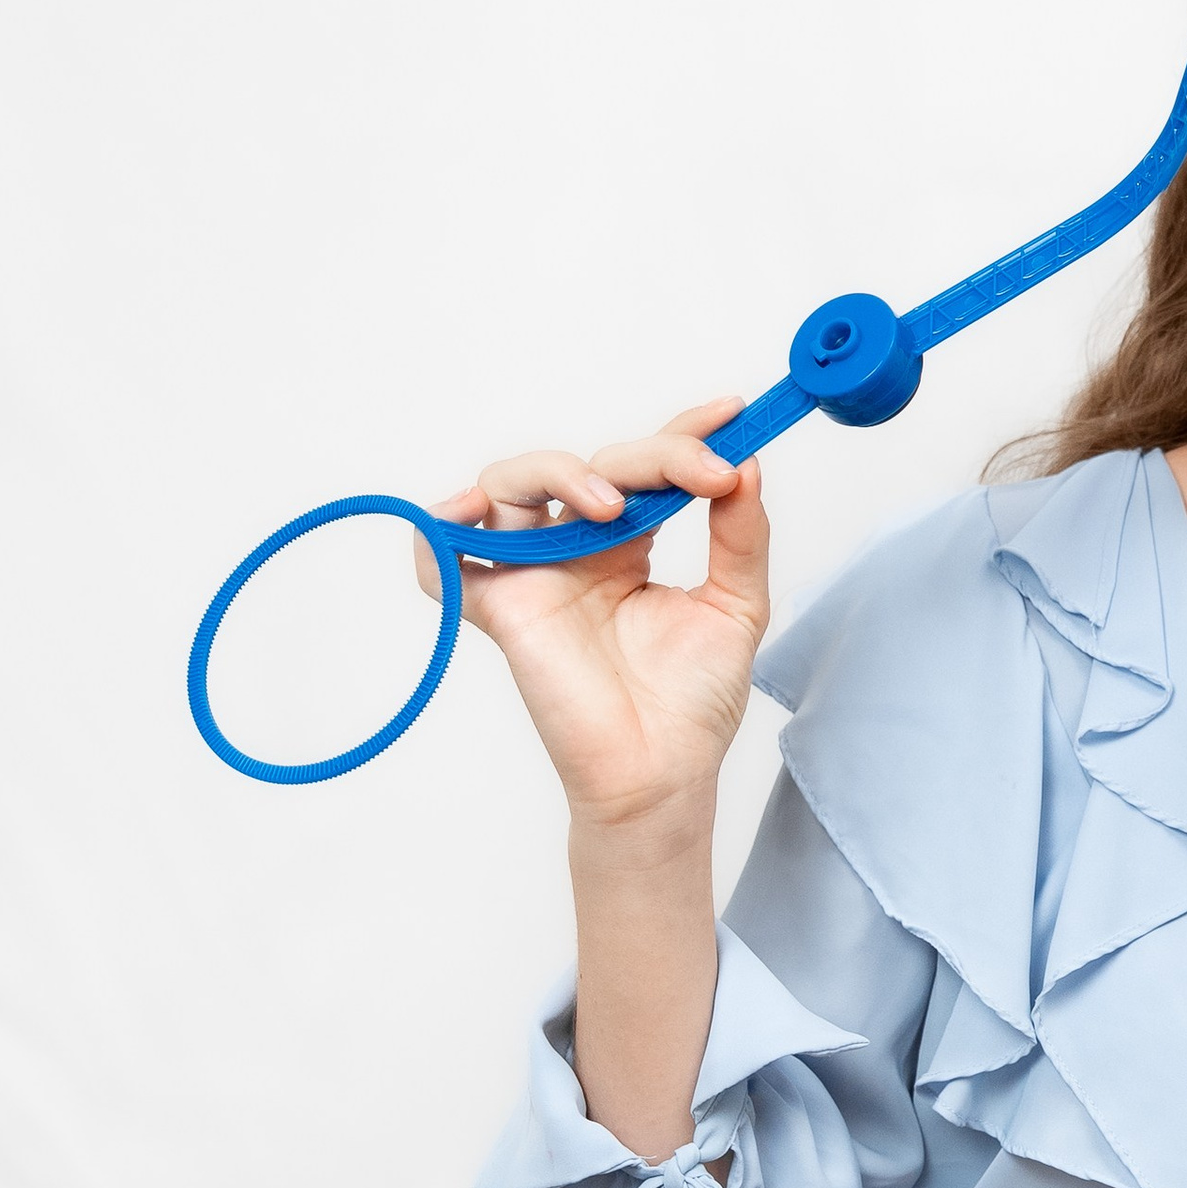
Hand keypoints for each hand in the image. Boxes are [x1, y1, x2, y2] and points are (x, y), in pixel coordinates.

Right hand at [418, 396, 770, 831]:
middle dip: (648, 457)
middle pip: (590, 464)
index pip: (648, 466)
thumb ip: (742, 536)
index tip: (732, 416)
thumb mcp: (737, 606)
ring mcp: (535, 575)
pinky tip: (473, 514)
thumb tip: (747, 465)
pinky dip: (439, 530)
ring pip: (510, 484)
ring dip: (557, 472)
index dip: (684, 433)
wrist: (664, 771)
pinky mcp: (501, 610)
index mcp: (630, 542)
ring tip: (609, 505)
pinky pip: (442, 561)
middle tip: (702, 476)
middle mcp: (576, 549)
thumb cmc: (694, 702)